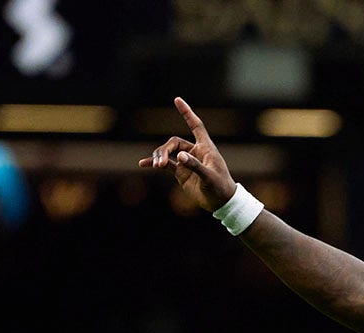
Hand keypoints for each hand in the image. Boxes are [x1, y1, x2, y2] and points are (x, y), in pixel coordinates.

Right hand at [138, 97, 236, 211]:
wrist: (219, 202)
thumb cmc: (220, 187)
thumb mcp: (209, 176)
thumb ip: (195, 165)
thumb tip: (179, 156)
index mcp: (205, 147)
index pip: (195, 125)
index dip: (187, 113)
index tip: (177, 100)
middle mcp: (194, 151)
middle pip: (174, 142)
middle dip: (164, 150)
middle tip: (160, 163)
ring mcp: (186, 161)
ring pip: (168, 152)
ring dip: (159, 157)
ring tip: (156, 166)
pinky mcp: (180, 172)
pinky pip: (165, 164)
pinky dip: (154, 163)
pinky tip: (143, 164)